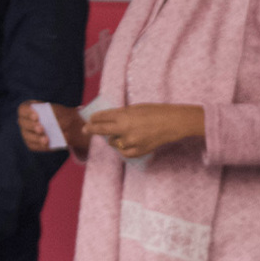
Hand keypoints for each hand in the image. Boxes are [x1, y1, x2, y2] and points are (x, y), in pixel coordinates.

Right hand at [17, 102, 90, 156]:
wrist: (68, 127)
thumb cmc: (62, 115)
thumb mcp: (62, 112)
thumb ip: (59, 116)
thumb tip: (57, 124)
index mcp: (29, 108)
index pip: (23, 109)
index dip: (28, 112)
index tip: (36, 116)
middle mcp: (24, 120)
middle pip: (23, 123)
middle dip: (32, 126)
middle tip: (41, 128)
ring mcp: (26, 132)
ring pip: (28, 136)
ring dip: (36, 138)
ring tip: (46, 139)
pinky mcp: (31, 143)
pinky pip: (34, 146)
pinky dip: (42, 146)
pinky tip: (49, 145)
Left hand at [84, 104, 205, 159]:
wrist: (173, 123)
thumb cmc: (156, 112)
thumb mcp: (136, 108)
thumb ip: (122, 114)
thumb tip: (110, 120)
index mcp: (123, 115)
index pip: (101, 117)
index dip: (94, 118)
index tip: (90, 119)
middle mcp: (124, 128)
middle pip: (101, 130)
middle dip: (91, 129)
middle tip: (86, 129)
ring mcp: (130, 141)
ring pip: (112, 142)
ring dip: (113, 139)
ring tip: (121, 135)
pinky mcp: (137, 150)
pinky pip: (123, 152)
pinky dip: (123, 148)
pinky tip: (127, 144)